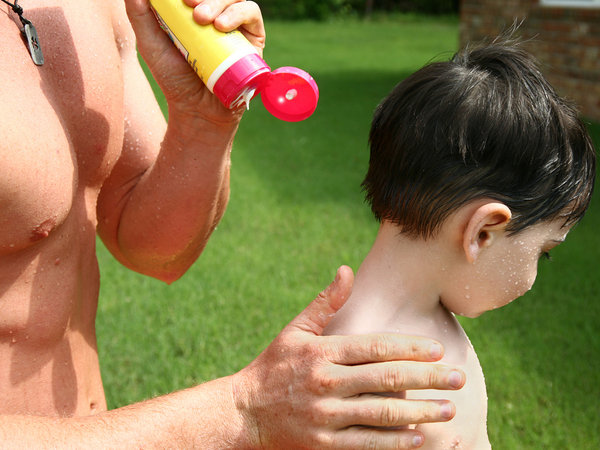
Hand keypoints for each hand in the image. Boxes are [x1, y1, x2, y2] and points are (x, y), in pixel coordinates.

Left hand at [124, 0, 264, 120]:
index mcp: (193, 12)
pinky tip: (222, 26)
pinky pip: (251, 12)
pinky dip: (238, 13)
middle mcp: (216, 15)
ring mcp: (236, 26)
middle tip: (189, 4)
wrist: (199, 110)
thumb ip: (139, 15)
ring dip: (219, 2)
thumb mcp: (150, 45)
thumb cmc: (174, 79)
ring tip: (203, 20)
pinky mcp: (253, 38)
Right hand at [232, 266, 465, 448]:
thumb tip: (347, 270)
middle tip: (458, 379)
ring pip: (381, 413)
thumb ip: (325, 303)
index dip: (410, 348)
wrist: (244, 413)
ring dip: (419, 412)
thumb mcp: (295, 330)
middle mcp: (326, 382)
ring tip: (447, 409)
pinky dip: (393, 441)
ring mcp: (325, 415)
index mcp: (322, 352)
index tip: (439, 350)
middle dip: (427, 379)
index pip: (375, 347)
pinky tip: (417, 438)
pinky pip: (365, 443)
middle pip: (386, 379)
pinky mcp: (323, 443)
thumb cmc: (273, 366)